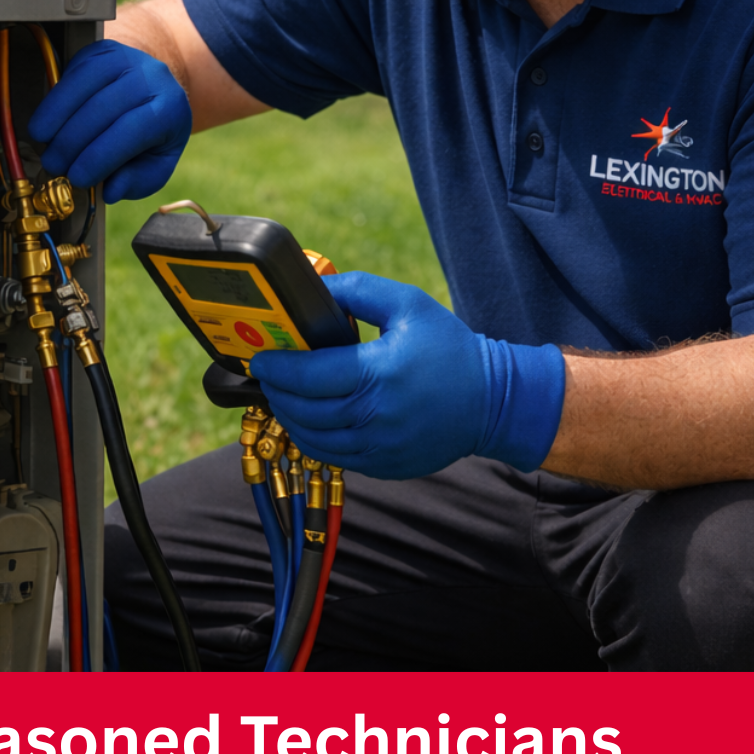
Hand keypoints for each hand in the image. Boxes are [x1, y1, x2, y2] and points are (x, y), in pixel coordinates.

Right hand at [28, 40, 191, 202]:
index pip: (131, 131)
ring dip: (57, 117)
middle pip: (103, 108)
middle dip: (72, 141)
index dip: (99, 156)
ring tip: (43, 142)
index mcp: (170, 109)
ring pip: (84, 85)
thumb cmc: (153, 134)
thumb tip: (111, 190)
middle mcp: (152, 77)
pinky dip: (55, 98)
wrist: (154, 89)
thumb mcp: (156, 165)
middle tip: (54, 164)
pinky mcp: (103, 50)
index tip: (76, 177)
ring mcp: (127, 58)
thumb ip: (137, 181)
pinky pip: (73, 71)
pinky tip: (47, 120)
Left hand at [250, 271, 566, 478]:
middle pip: (304, 410)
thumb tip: (316, 289)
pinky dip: (312, 439)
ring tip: (282, 396)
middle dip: (277, 392)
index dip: (277, 368)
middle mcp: (375, 415)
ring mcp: (379, 447)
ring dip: (289, 417)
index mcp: (378, 373)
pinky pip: (334, 457)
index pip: (309, 376)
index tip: (260, 358)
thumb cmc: (450, 349)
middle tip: (267, 375)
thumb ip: (357, 291)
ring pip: (313, 439)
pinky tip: (308, 420)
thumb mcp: (407, 305)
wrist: (493, 401)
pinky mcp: (384, 465)